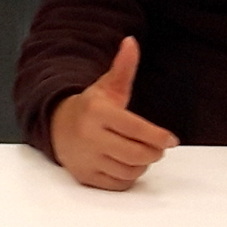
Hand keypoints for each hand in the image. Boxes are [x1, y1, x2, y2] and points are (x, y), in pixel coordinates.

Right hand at [49, 36, 178, 189]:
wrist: (55, 125)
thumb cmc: (89, 107)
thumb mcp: (107, 86)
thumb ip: (123, 67)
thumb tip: (131, 42)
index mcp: (97, 112)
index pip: (136, 129)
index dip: (158, 137)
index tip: (171, 140)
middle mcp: (89, 136)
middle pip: (137, 154)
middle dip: (153, 151)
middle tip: (156, 146)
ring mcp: (86, 158)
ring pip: (130, 171)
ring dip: (140, 164)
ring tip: (137, 152)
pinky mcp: (85, 176)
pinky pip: (119, 184)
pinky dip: (127, 177)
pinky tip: (123, 163)